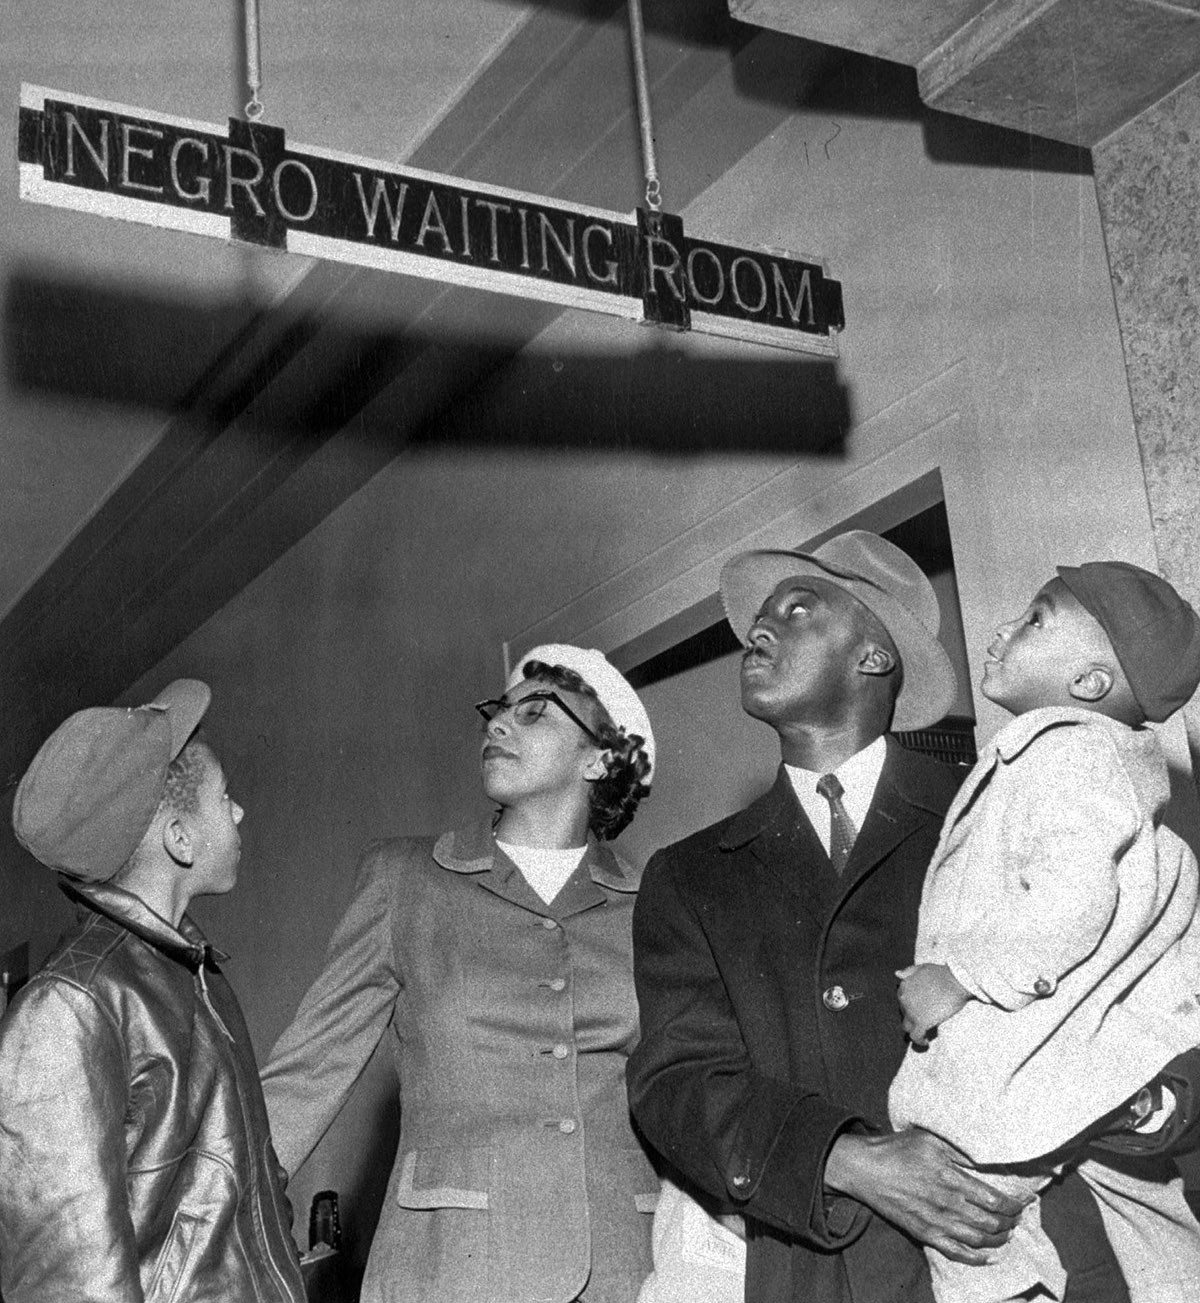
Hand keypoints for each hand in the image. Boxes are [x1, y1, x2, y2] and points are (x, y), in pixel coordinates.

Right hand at [824, 1128, 1027, 1264]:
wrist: (866, 1169)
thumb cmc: (897, 1149)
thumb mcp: (930, 1139)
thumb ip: (959, 1149)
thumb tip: (987, 1157)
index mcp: (951, 1178)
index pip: (995, 1199)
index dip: (1014, 1203)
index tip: (1025, 1201)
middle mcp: (947, 1203)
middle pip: (991, 1222)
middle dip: (1010, 1221)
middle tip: (1016, 1216)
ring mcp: (936, 1222)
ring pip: (978, 1239)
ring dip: (998, 1238)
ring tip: (1006, 1232)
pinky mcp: (924, 1234)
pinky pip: (956, 1252)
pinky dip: (976, 1258)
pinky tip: (987, 1256)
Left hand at [897, 963, 971, 1046]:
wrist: (955, 981)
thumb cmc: (942, 973)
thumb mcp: (922, 968)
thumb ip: (908, 971)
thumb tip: (897, 974)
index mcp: (904, 987)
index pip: (902, 1000)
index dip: (911, 1004)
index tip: (921, 1007)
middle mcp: (904, 1000)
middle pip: (904, 1013)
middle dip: (913, 1016)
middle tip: (926, 1017)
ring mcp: (911, 1012)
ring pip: (907, 1027)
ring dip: (914, 1029)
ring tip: (924, 1031)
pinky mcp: (921, 1022)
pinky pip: (916, 1037)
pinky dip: (920, 1041)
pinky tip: (926, 1042)